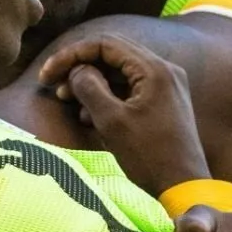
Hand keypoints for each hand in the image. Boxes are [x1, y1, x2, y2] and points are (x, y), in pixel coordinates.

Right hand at [37, 34, 208, 197]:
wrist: (184, 187)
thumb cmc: (149, 156)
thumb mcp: (112, 121)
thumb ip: (89, 88)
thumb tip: (76, 71)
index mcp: (154, 69)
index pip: (104, 44)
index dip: (71, 54)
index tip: (48, 75)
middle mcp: (163, 70)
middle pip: (111, 54)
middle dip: (79, 66)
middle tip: (54, 84)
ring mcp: (166, 85)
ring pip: (118, 71)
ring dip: (90, 82)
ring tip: (67, 101)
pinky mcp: (163, 101)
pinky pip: (129, 87)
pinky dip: (106, 95)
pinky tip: (88, 115)